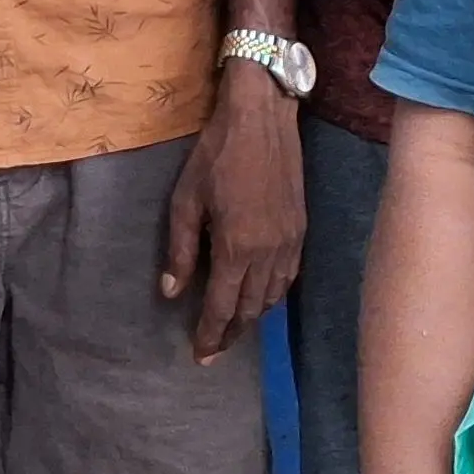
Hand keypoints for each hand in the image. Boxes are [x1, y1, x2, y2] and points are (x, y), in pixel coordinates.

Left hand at [160, 65, 305, 361]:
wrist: (262, 117)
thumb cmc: (215, 154)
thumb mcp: (186, 199)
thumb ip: (180, 249)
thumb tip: (172, 292)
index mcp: (236, 248)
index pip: (223, 307)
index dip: (210, 335)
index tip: (200, 356)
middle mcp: (268, 253)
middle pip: (251, 310)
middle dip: (232, 334)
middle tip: (215, 350)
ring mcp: (289, 242)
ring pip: (273, 297)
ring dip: (253, 317)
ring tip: (234, 327)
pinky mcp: (301, 229)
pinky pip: (289, 277)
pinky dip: (273, 295)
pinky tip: (261, 296)